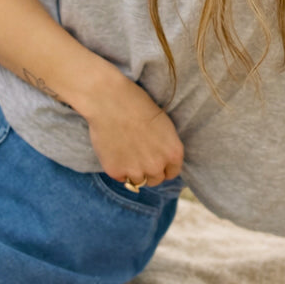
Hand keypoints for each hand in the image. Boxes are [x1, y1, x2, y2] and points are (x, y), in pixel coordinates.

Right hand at [80, 70, 183, 187]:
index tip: (155, 162)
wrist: (111, 101)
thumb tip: (161, 163)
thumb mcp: (164, 126)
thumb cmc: (138, 106)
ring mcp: (136, 171)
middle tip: (138, 156)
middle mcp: (157, 166)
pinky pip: (120, 177)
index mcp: (173, 153)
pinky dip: (117, 168)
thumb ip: (165, 148)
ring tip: (125, 151)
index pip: (172, 172)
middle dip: (148, 171)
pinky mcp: (116, 171)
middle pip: (155, 180)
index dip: (163, 167)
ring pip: (137, 182)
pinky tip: (114, 150)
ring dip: (132, 171)